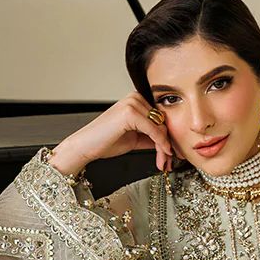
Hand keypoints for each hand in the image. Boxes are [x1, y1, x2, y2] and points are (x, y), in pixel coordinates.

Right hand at [49, 93, 175, 178]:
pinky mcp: (130, 112)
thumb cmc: (106, 141)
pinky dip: (161, 143)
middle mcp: (135, 97)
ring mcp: (132, 103)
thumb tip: (170, 142)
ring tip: (164, 162)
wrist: (85, 147)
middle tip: (169, 161)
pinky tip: (163, 153)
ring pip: (160, 127)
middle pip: (162, 122)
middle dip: (167, 143)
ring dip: (164, 147)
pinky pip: (154, 130)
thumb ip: (151, 136)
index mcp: (136, 100)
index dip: (167, 137)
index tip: (174, 152)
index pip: (160, 118)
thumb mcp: (135, 138)